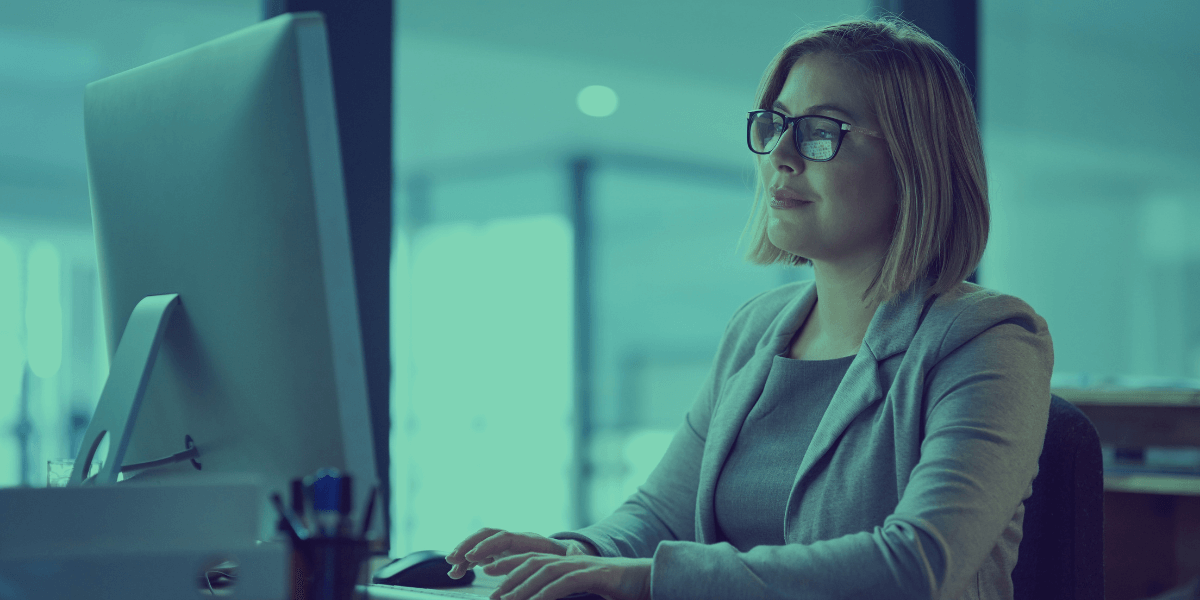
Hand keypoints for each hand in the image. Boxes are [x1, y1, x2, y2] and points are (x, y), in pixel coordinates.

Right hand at [446, 528, 593, 578]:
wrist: (569, 556)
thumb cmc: (570, 560)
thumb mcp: (572, 559)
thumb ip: (571, 555)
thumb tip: (577, 550)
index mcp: (532, 540)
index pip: (506, 537)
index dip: (488, 547)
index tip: (474, 559)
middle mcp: (517, 539)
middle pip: (489, 534)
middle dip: (469, 544)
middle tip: (454, 558)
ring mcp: (507, 545)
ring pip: (481, 542)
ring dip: (465, 551)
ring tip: (452, 565)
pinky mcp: (501, 553)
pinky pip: (480, 553)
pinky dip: (468, 560)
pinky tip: (458, 572)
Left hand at [483, 553, 651, 599]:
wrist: (649, 579)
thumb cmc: (619, 587)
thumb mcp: (586, 585)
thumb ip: (565, 585)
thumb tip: (546, 592)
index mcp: (568, 561)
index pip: (532, 558)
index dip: (509, 563)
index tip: (488, 571)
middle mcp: (572, 559)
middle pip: (533, 562)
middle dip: (509, 575)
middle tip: (492, 594)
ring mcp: (582, 565)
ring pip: (545, 572)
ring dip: (523, 587)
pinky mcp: (594, 575)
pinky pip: (565, 583)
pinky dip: (547, 593)